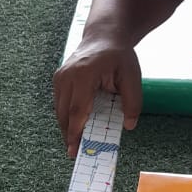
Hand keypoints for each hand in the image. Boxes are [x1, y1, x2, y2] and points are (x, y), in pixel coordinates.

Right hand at [53, 39, 142, 157]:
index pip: (77, 109)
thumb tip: (129, 125)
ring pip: (58, 110)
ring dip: (66, 128)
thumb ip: (133, 102)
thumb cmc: (119, 57)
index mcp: (84, 74)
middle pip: (64, 112)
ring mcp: (60, 76)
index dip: (75, 131)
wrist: (104, 37)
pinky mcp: (58, 79)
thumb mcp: (132, 77)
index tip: (75, 148)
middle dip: (68, 135)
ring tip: (74, 144)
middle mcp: (67, 75)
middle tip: (74, 154)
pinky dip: (65, 117)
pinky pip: (59, 103)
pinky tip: (74, 128)